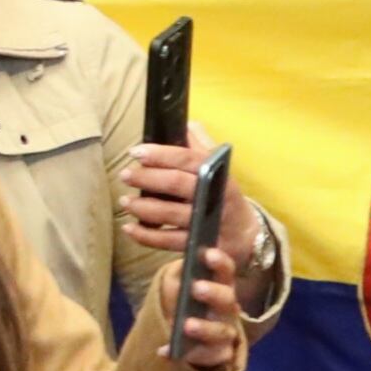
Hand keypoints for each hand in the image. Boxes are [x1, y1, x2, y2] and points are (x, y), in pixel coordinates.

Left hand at [116, 142, 264, 282]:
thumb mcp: (220, 171)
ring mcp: (206, 223)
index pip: (188, 159)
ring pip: (171, 214)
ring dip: (144, 207)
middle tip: (126, 174)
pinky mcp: (198, 246)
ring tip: (125, 201)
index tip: (137, 152)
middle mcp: (214, 198)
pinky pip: (169, 242)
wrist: (244, 235)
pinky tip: (129, 228)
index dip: (161, 154)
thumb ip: (201, 148)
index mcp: (218, 175)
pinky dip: (146, 237)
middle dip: (148, 178)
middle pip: (177, 184)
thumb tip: (185, 124)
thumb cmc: (223, 197)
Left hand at [165, 244, 242, 370]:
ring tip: (186, 325)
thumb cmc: (188, 303)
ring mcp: (225, 332)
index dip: (219, 262)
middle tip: (196, 287)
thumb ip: (181, 278)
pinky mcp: (220, 353)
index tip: (207, 253)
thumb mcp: (182, 286)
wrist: (193, 337)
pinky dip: (189, 355)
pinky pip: (209, 357)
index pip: (225, 271)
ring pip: (222, 331)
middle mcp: (227, 308)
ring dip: (204, 328)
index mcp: (220, 286)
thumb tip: (180, 273)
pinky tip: (165, 351)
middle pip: (227, 299)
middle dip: (213, 293)